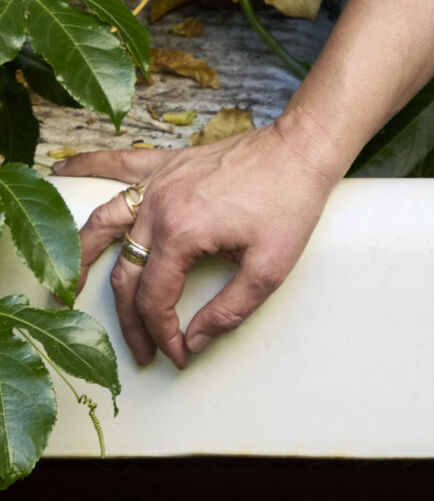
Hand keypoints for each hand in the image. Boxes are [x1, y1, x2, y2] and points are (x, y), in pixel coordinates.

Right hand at [67, 114, 344, 370]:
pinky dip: (88, 166)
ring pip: (103, 224)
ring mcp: (160, 180)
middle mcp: (159, 205)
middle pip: (126, 273)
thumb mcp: (270, 268)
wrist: (303, 147)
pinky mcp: (168, 163)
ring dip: (79, 257)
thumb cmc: (291, 202)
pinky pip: (120, 165)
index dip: (163, 333)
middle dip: (131, 319)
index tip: (179, 353)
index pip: (155, 299)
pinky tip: (63, 168)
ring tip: (65, 288)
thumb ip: (228, 311)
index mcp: (182, 233)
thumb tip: (193, 340)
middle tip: (143, 349)